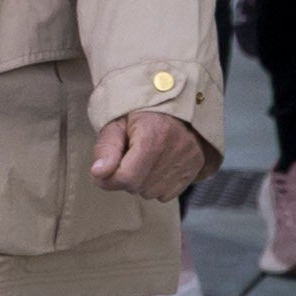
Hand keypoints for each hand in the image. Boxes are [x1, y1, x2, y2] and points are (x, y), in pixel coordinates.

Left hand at [96, 109, 218, 204]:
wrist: (174, 101)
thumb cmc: (139, 113)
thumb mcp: (115, 123)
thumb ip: (106, 148)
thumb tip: (98, 172)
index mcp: (153, 135)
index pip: (127, 178)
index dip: (108, 179)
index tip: (103, 171)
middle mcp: (175, 150)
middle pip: (138, 187)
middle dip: (125, 178)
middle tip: (126, 158)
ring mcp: (189, 160)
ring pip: (152, 193)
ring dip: (141, 182)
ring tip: (142, 160)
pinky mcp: (196, 167)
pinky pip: (168, 193)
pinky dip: (157, 185)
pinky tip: (156, 166)